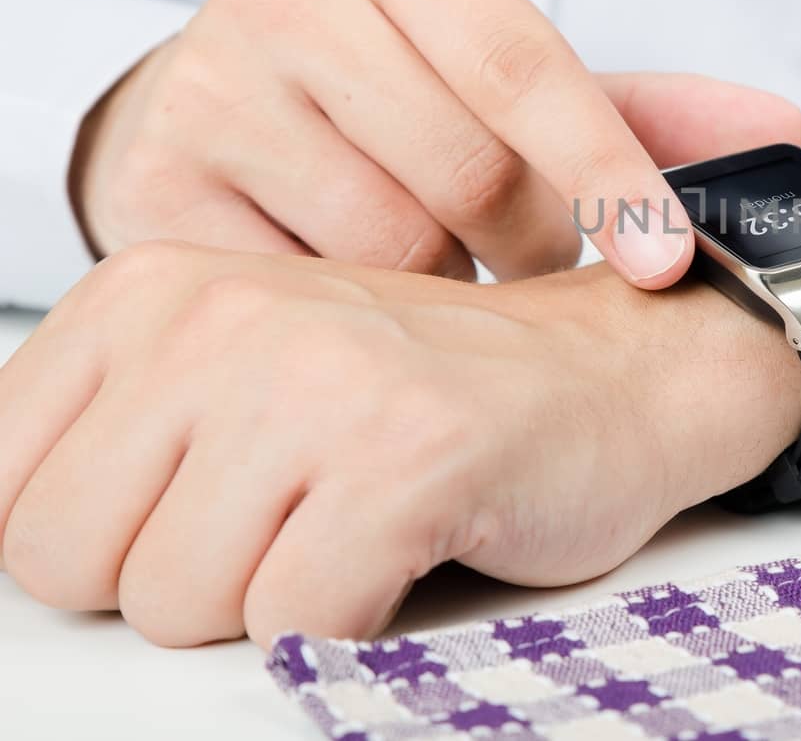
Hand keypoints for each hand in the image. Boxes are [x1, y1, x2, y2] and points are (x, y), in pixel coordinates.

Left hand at [0, 240, 800, 646]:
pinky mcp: (405, 458)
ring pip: (175, 607)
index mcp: (155, 290)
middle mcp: (219, 317)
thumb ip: (119, 445)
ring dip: (271, 607)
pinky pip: (296, 628)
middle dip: (176, 585)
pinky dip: (352, 627)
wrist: (621, 372)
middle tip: (288, 526)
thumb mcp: (240, 380)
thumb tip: (20, 550)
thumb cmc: (432, 397)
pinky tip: (407, 552)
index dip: (103, 544)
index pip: (2, 490)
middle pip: (67, 561)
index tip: (200, 518)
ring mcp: (315, 381)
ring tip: (353, 528)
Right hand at [70, 0, 800, 285]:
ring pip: (384, 244)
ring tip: (445, 276)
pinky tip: (366, 303)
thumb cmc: (398, 93)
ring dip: (445, 291)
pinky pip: (302, 297)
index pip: (525, 65)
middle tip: (537, 278)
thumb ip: (643, 107)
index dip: (608, 175)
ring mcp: (210, 85)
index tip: (667, 264)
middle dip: (527, 248)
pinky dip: (361, 319)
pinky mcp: (156, 184)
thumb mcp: (511, 79)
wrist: (220, 104)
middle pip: (460, 167)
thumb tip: (785, 127)